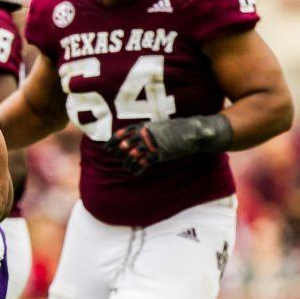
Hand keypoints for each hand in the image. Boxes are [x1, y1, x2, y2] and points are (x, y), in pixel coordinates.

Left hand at [105, 114, 231, 175]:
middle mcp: (145, 135)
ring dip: (127, 163)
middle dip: (119, 152)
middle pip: (125, 145)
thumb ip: (147, 131)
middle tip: (116, 157)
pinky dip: (137, 168)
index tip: (107, 147)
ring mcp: (152, 146)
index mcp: (145, 126)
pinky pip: (143, 164)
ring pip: (132, 156)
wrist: (192, 133)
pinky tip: (134, 172)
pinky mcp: (158, 155)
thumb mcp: (160, 126)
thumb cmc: (176, 129)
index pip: (123, 133)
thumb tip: (135, 135)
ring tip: (126, 167)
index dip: (113, 141)